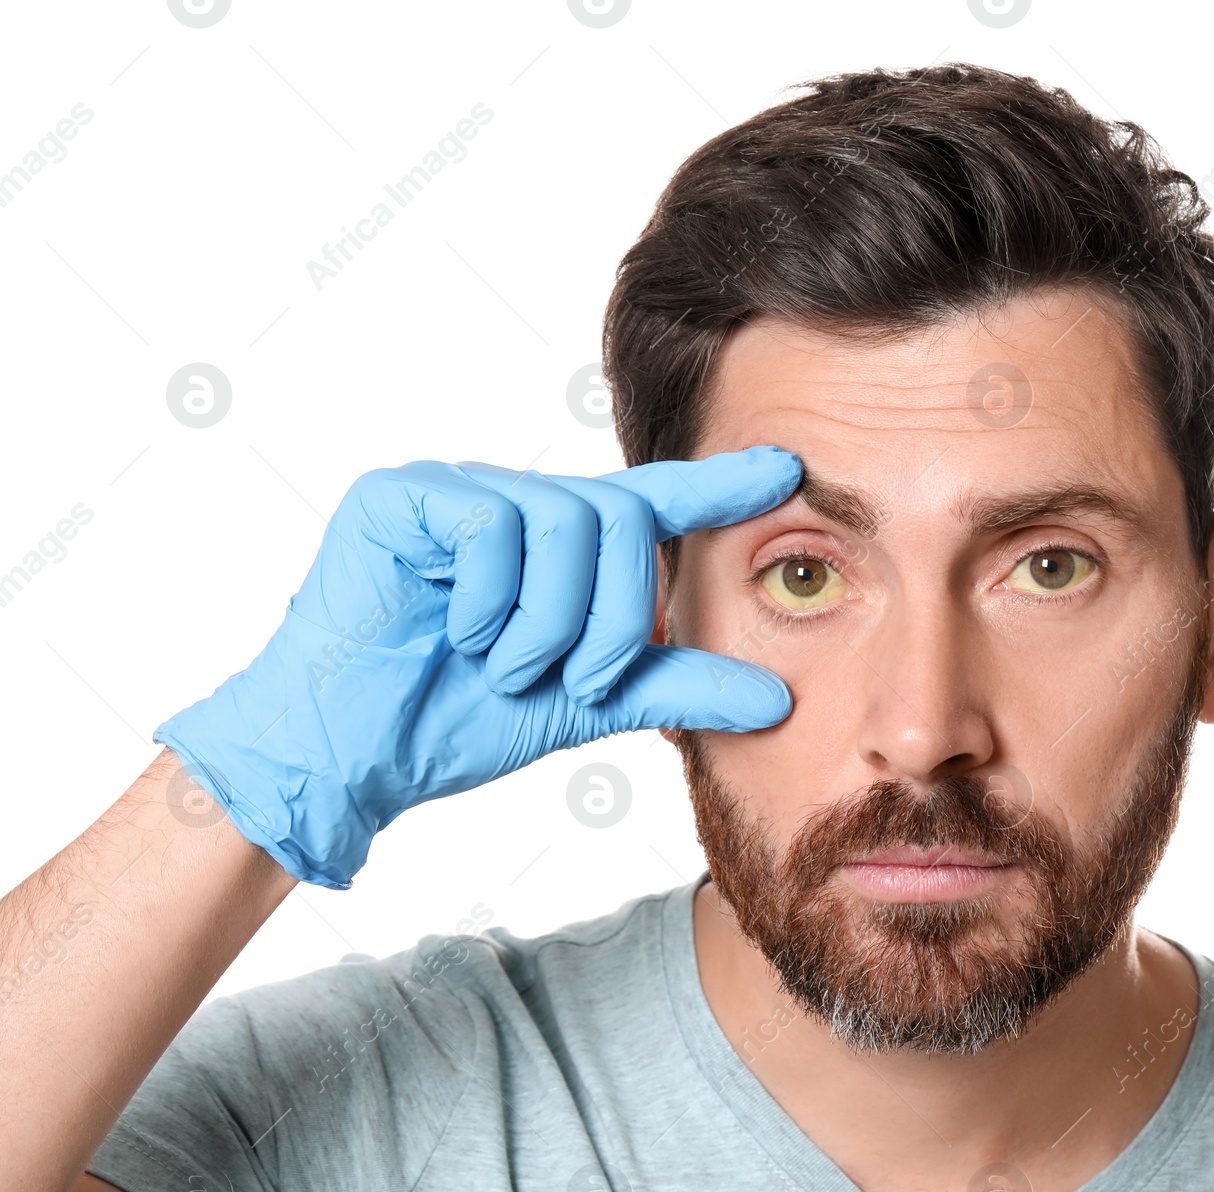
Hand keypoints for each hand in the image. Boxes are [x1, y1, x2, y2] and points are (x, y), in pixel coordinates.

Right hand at [153, 446, 801, 888]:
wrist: (350, 757)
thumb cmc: (455, 720)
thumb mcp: (585, 702)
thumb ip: (675, 687)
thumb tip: (778, 699)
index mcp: (562, 549)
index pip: (652, 504)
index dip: (718, 486)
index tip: (789, 467)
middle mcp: (516, 508)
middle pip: (621, 518)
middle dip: (613, 616)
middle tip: (570, 676)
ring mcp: (458, 493)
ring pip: (563, 520)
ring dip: (547, 620)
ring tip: (502, 663)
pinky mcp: (402, 497)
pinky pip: (490, 525)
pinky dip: (490, 599)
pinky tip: (457, 634)